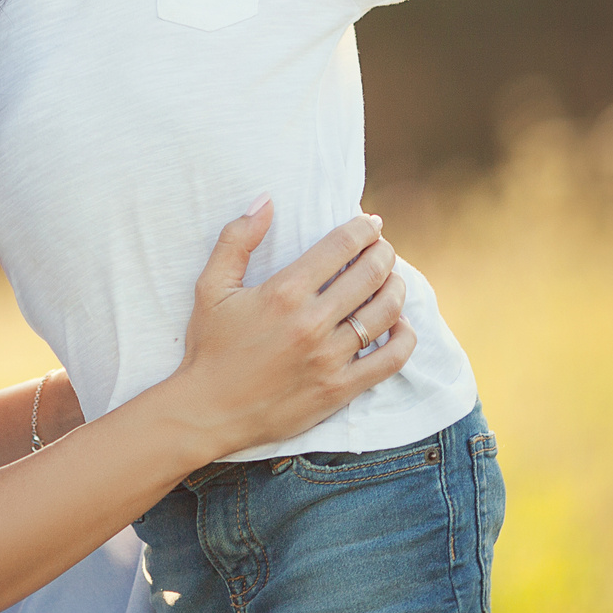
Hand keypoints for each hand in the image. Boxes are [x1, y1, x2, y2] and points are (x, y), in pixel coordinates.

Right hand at [161, 202, 414, 458]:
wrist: (208, 411)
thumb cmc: (209, 347)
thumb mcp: (211, 287)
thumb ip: (237, 239)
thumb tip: (265, 201)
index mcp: (283, 292)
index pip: (341, 246)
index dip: (363, 228)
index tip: (370, 223)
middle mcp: (311, 322)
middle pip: (371, 273)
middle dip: (384, 252)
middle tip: (382, 248)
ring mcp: (329, 358)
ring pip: (386, 312)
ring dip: (396, 287)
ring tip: (392, 279)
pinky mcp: (340, 389)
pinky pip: (391, 359)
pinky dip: (405, 337)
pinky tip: (400, 325)